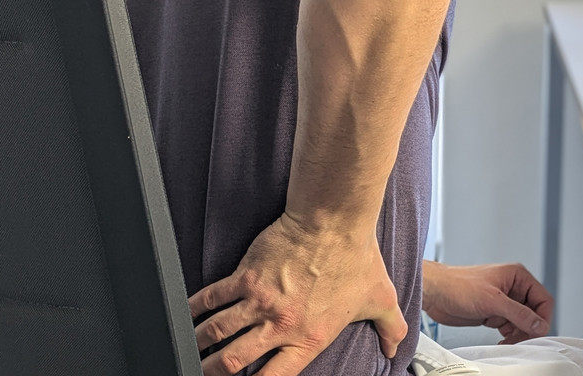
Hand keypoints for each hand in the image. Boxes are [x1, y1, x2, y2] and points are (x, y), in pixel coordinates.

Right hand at [188, 214, 407, 375]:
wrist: (333, 222)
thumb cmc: (356, 258)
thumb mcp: (381, 299)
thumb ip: (390, 330)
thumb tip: (395, 348)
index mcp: (309, 339)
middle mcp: (280, 326)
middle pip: (235, 362)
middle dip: (214, 372)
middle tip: (205, 372)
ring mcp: (259, 301)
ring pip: (219, 332)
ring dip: (201, 343)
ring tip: (190, 349)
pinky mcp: (246, 275)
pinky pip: (213, 296)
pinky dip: (196, 307)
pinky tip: (186, 314)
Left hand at [421, 260, 553, 343]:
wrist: (435, 293)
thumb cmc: (457, 285)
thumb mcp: (492, 300)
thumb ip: (518, 313)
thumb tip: (539, 324)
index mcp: (516, 276)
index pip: (543, 299)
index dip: (543, 317)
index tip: (536, 331)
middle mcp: (512, 288)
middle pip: (535, 313)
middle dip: (529, 328)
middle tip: (519, 338)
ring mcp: (503, 301)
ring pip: (523, 323)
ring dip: (519, 334)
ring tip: (508, 340)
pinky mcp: (494, 313)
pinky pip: (511, 328)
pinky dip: (510, 336)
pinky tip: (502, 341)